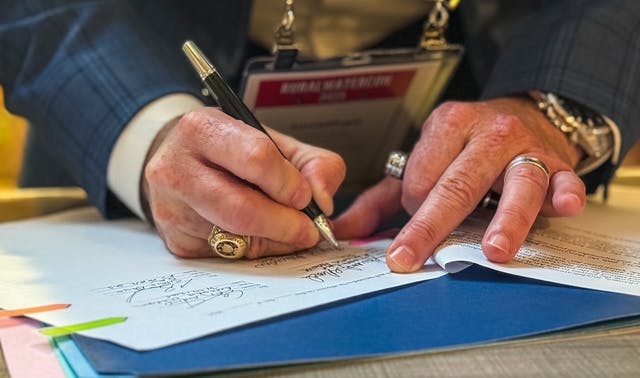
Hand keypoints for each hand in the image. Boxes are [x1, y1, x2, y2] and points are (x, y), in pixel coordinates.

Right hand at [142, 107, 345, 258]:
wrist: (186, 164)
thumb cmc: (235, 153)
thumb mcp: (278, 144)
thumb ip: (315, 165)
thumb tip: (323, 201)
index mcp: (203, 129)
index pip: (255, 158)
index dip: (289, 183)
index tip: (305, 197)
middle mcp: (176, 168)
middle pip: (241, 209)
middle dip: (285, 224)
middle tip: (307, 229)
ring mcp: (169, 208)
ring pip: (234, 238)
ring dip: (273, 241)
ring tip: (286, 230)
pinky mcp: (175, 241)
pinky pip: (226, 256)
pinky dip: (254, 251)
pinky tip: (258, 236)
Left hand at [333, 96, 586, 271]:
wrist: (526, 114)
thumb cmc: (468, 148)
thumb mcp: (423, 162)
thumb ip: (381, 199)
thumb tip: (343, 229)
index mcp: (446, 126)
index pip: (421, 179)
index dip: (415, 210)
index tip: (421, 218)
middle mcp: (485, 133)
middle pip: (456, 185)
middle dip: (430, 226)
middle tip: (410, 258)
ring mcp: (525, 148)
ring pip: (514, 183)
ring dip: (505, 218)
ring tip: (493, 249)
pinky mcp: (558, 163)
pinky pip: (564, 179)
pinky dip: (565, 193)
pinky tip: (563, 207)